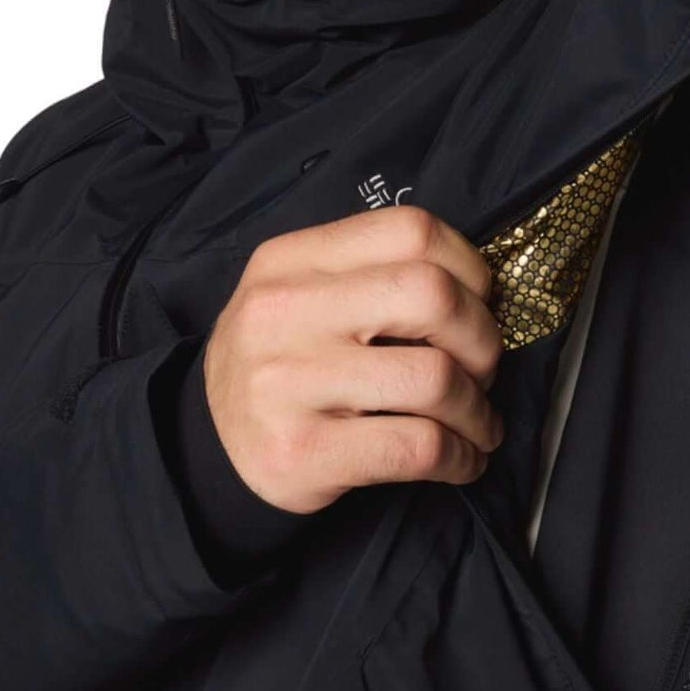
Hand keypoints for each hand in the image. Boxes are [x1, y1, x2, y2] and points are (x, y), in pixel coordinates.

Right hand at [201, 204, 506, 514]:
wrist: (207, 446)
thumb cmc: (282, 363)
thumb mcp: (301, 294)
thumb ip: (372, 275)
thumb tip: (480, 294)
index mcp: (292, 259)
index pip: (410, 231)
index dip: (469, 268)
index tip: (479, 305)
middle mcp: (284, 311)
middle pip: (432, 295)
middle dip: (482, 338)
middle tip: (482, 369)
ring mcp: (289, 382)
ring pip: (435, 378)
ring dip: (477, 409)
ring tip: (476, 422)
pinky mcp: (304, 450)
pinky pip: (418, 446)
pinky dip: (460, 457)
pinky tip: (462, 460)